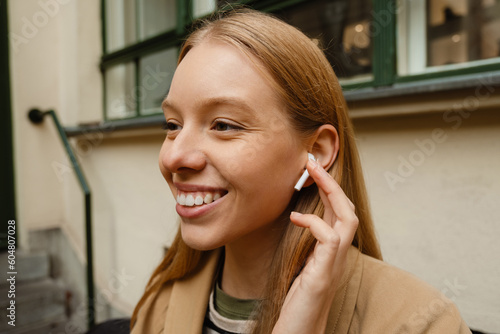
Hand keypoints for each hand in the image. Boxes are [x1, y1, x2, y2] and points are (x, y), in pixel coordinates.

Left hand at [272, 159, 358, 333]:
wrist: (299, 332)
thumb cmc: (298, 303)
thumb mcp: (301, 266)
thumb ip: (306, 245)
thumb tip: (297, 218)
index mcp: (331, 252)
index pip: (338, 213)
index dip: (329, 189)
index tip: (311, 169)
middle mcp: (338, 255)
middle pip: (348, 210)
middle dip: (332, 182)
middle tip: (312, 161)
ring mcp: (333, 265)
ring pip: (348, 219)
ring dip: (331, 192)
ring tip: (312, 173)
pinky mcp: (323, 274)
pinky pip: (329, 239)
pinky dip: (313, 222)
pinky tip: (295, 218)